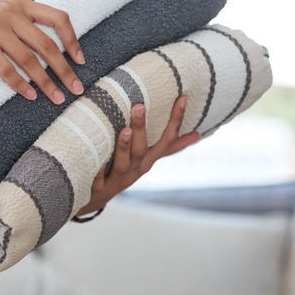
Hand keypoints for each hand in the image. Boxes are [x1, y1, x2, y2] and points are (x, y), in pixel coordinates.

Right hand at [0, 0, 84, 103]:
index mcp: (17, 3)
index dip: (72, 40)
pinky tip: (28, 96)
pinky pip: (5, 68)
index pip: (57, 17)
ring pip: (28, 60)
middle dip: (64, 69)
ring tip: (56, 98)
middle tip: (75, 89)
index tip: (81, 60)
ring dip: (45, 82)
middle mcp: (7, 12)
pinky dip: (19, 84)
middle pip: (46, 44)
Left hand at [75, 95, 200, 214]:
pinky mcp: (99, 189)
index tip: (181, 97)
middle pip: (141, 150)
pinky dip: (98, 172)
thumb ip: (169, 147)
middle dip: (141, 128)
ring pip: (123, 164)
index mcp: (148, 160)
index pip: (167, 140)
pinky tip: (97, 162)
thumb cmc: (125, 171)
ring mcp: (118, 180)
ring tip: (125, 130)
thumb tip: (197, 134)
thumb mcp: (148, 159)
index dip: (175, 120)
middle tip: (139, 106)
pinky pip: (98, 181)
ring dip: (124, 147)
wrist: (98, 197)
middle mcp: (135, 170)